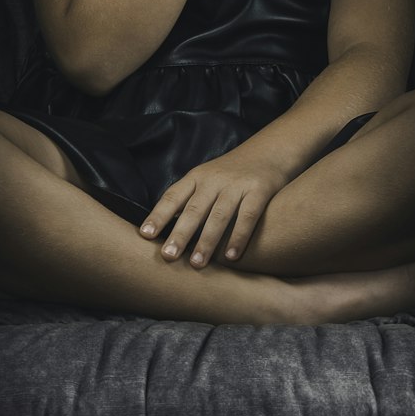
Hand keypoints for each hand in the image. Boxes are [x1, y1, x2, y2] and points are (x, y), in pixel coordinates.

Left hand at [139, 147, 289, 267]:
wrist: (269, 151)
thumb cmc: (231, 174)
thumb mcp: (207, 179)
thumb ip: (189, 200)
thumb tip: (162, 229)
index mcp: (196, 177)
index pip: (173, 196)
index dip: (159, 215)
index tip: (145, 235)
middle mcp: (214, 180)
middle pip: (194, 209)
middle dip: (180, 234)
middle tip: (168, 256)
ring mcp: (237, 184)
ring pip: (219, 215)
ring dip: (207, 241)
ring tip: (197, 264)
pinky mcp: (259, 190)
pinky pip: (248, 216)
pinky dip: (239, 236)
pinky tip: (231, 256)